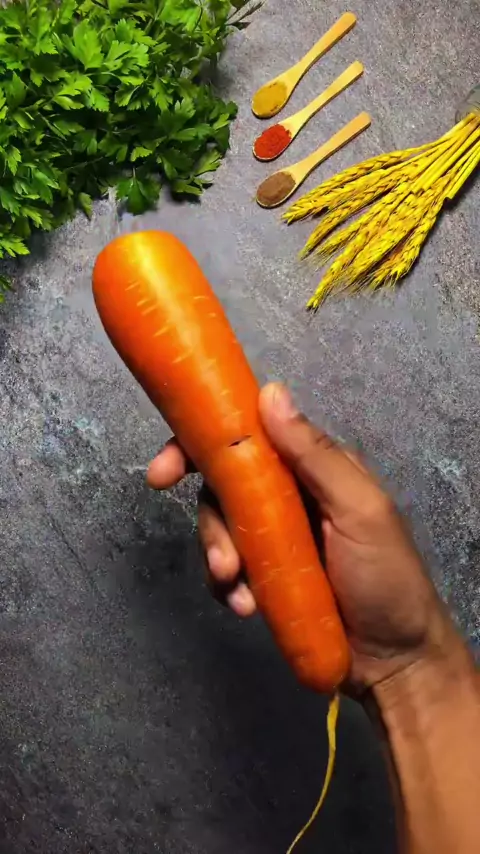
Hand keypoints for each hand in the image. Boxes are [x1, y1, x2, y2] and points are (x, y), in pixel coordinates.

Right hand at [147, 383, 453, 691]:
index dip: (201, 445)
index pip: (249, 437)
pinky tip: (247, 607)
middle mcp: (288, 495)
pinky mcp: (265, 576)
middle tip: (217, 559)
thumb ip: (315, 455)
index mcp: (312, 468)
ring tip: (242, 590)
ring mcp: (274, 537)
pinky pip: (227, 570)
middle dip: (210, 523)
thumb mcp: (360, 510)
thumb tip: (270, 392)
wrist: (396, 660)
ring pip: (221, 530)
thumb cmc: (388, 577)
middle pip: (223, 488)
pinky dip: (229, 587)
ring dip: (221, 559)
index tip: (166, 471)